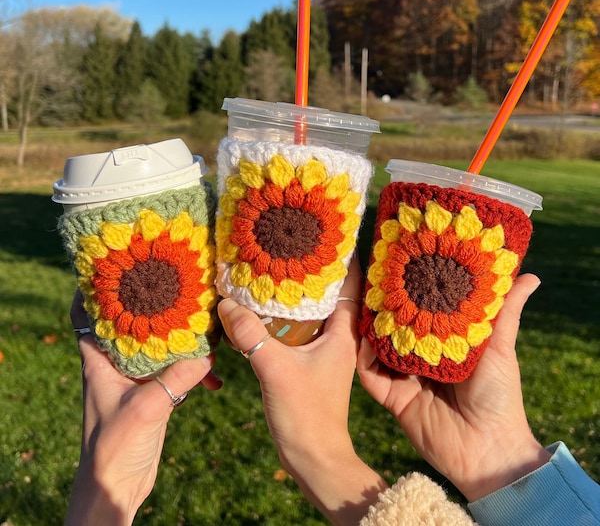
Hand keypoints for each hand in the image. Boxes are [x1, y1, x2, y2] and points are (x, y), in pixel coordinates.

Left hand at [65, 291, 221, 525]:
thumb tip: (207, 355)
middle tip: (173, 284)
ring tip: (200, 319)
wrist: (116, 486)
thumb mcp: (146, 408)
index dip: (96, 292)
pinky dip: (190, 366)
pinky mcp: (153, 394)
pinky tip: (212, 368)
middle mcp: (115, 365)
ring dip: (175, 335)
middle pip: (129, 324)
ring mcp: (135, 379)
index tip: (117, 270)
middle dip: (149, 306)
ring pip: (154, 345)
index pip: (88, 317)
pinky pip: (173, 369)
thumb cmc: (114, 448)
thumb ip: (177, 379)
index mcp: (99, 362)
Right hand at [218, 256, 387, 525]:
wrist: (314, 458)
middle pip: (331, 292)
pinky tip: (264, 306)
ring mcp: (323, 349)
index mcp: (344, 334)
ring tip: (277, 264)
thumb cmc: (307, 416)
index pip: (352, 284)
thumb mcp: (277, 371)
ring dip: (298, 291)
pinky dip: (284, 314)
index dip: (345, 256)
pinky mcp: (309, 361)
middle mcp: (338, 337)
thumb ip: (252, 336)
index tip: (331, 230)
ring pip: (313, 310)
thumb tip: (227, 304)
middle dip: (315, 268)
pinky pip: (298, 327)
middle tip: (295, 240)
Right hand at [357, 273, 550, 501]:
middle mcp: (421, 359)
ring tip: (360, 305)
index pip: (421, 313)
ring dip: (368, 329)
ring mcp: (405, 378)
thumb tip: (532, 276)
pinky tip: (364, 341)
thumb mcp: (501, 348)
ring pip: (378, 348)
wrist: (490, 450)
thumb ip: (506, 313)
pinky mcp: (393, 398)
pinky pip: (370, 375)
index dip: (411, 292)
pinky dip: (363, 359)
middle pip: (395, 328)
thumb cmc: (500, 396)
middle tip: (371, 281)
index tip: (400, 266)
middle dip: (384, 308)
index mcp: (444, 345)